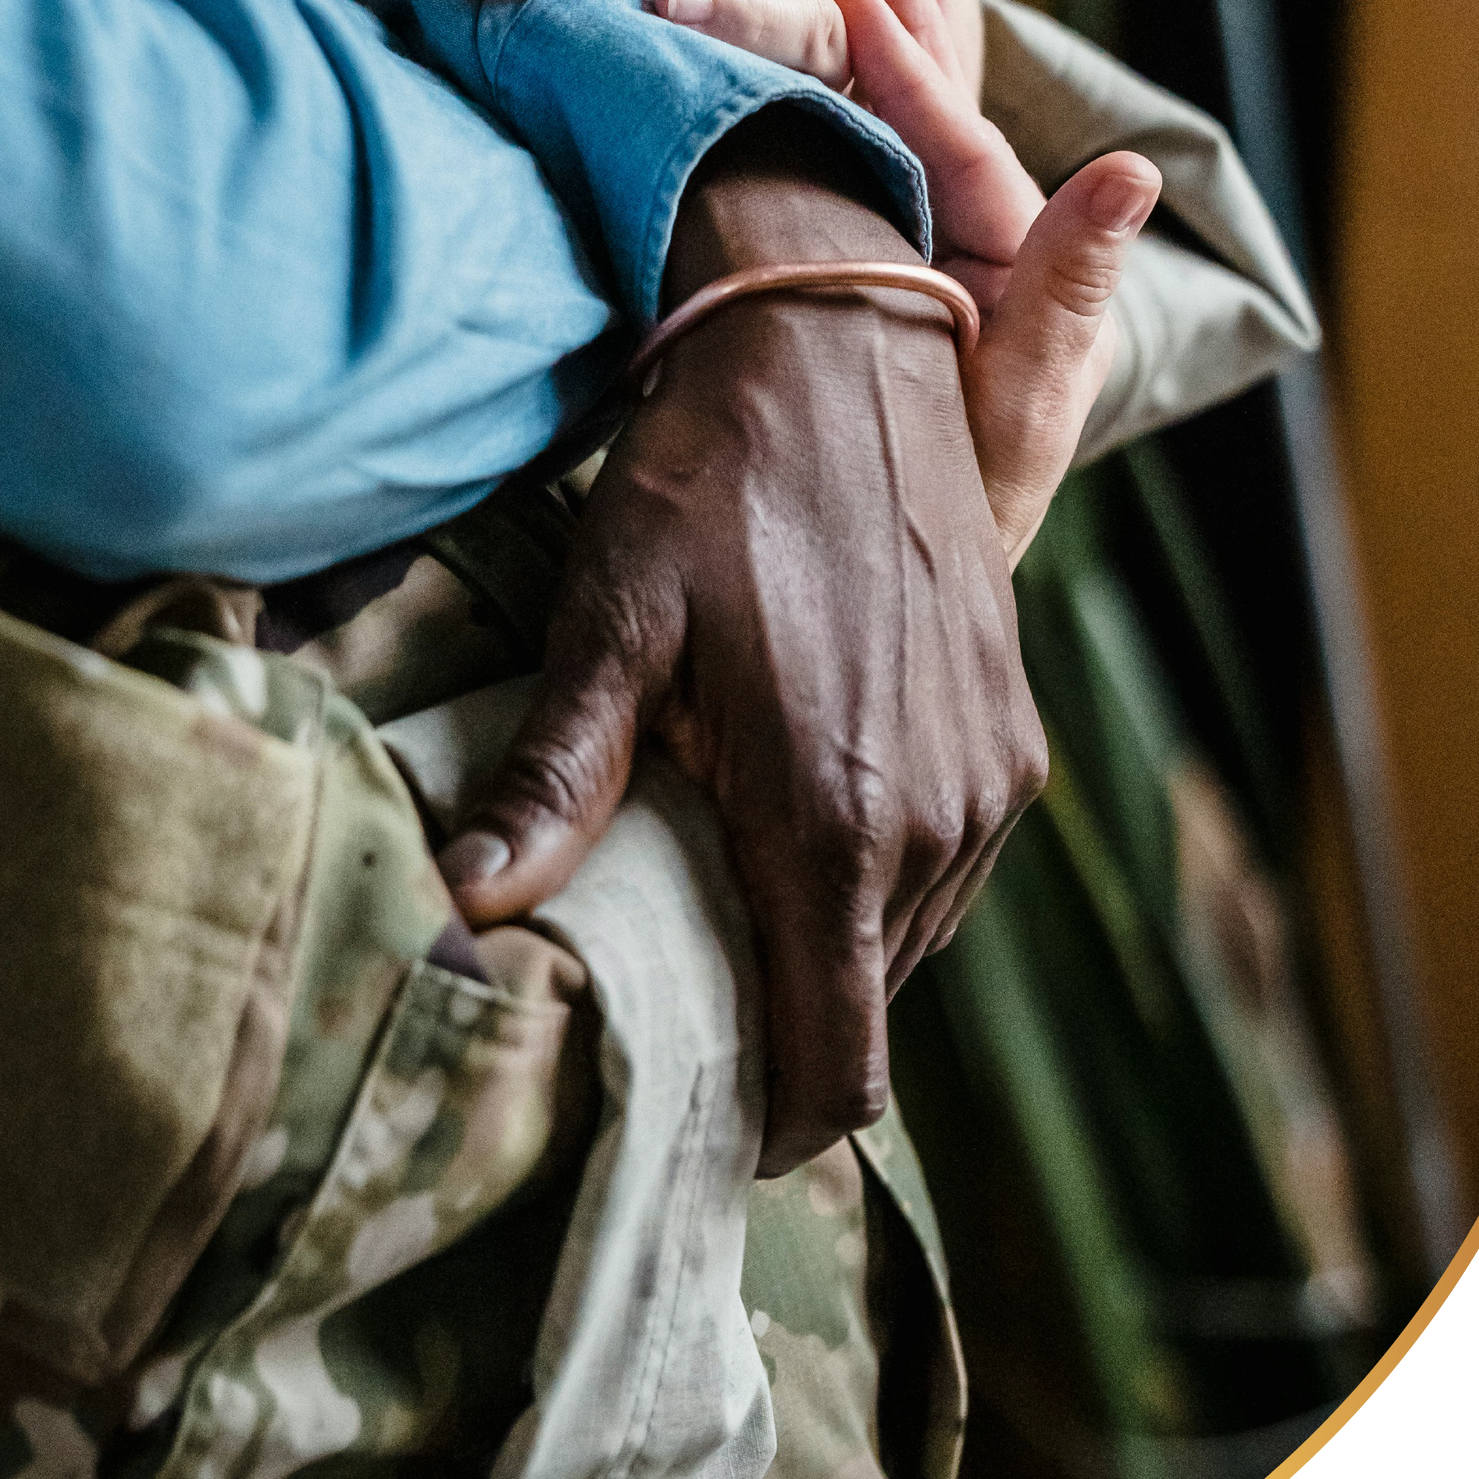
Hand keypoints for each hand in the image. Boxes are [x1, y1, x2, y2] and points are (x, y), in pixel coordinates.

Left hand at [432, 106, 1039, 1173]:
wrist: (841, 349)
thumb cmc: (705, 485)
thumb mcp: (611, 620)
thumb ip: (557, 777)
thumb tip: (464, 909)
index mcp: (834, 820)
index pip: (833, 1063)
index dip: (768, 1127)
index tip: (695, 1128)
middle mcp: (937, 820)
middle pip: (867, 1012)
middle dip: (784, 1025)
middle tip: (680, 989)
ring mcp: (992, 779)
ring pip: (913, 944)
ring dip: (832, 947)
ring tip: (731, 895)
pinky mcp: (1014, 735)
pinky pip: (951, 869)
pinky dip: (881, 880)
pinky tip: (799, 815)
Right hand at [839, 0, 1161, 565]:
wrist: (876, 590)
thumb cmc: (965, 506)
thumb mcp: (1023, 402)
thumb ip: (1068, 287)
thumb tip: (1127, 173)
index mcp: (1014, 257)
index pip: (961, 148)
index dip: (915, 73)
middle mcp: (962, 240)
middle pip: (926, 112)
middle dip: (898, 23)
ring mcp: (900, 250)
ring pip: (877, 130)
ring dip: (858, 46)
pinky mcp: (841, 271)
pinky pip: (828, 174)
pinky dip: (809, 106)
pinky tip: (779, 48)